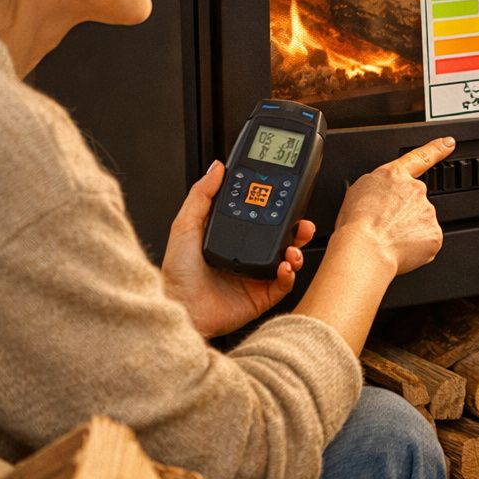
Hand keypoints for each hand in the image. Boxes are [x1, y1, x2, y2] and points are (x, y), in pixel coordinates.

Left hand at [162, 161, 315, 337]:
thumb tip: (216, 169)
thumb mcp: (185, 226)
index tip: (285, 196)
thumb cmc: (177, 274)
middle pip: (280, 236)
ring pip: (288, 258)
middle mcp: (245, 254)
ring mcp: (255, 276)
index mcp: (230, 237)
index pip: (260, 216)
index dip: (276, 206)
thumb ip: (201, 195)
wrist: (180, 309)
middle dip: (296, 228)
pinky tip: (285, 267)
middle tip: (301, 222)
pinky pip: (285, 283)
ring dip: (296, 250)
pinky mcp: (262, 296)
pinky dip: (290, 274)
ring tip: (293, 248)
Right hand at [329, 136, 454, 276]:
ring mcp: (427, 212)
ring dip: (408, 232)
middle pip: (415, 201)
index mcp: (394, 176)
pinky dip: (415, 248)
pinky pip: (426, 241)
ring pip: (420, 223)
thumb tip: (383, 195)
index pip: (420, 157)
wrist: (365, 248)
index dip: (436, 149)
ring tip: (387, 240)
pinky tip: (399, 249)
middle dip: (404, 214)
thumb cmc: (356, 224)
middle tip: (385, 227)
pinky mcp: (434, 234)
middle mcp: (415, 190)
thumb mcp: (358, 191)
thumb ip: (379, 187)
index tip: (448, 143)